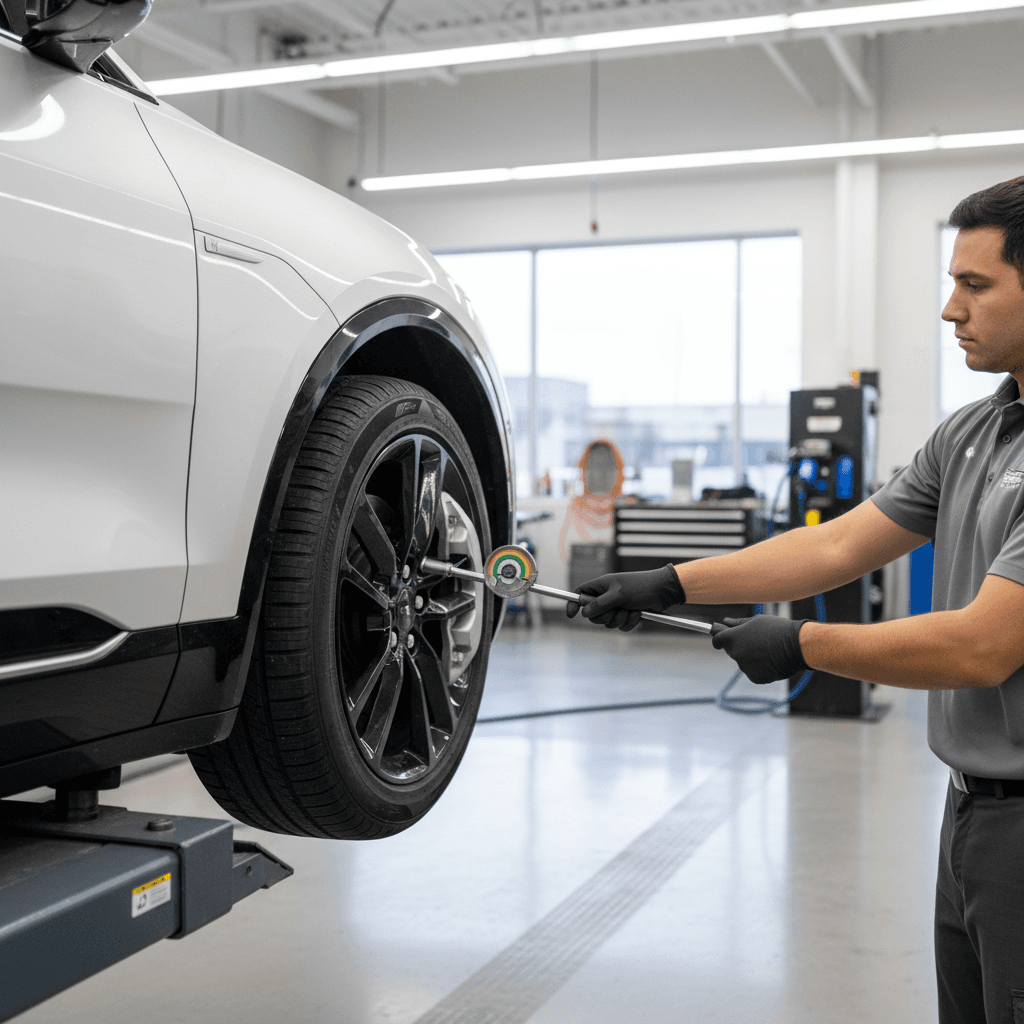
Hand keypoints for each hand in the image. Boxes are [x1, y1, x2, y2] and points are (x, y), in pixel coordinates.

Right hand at [566, 564, 685, 630]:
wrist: (663, 591)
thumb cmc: (640, 587)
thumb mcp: (618, 595)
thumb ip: (599, 604)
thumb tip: (585, 613)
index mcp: (602, 586)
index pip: (581, 593)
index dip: (574, 603)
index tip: (571, 615)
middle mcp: (607, 596)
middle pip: (593, 614)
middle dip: (605, 616)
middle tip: (616, 609)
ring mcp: (617, 606)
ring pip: (608, 622)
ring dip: (620, 619)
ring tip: (630, 609)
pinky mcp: (627, 614)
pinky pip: (621, 626)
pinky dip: (629, 622)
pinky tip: (638, 613)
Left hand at [710, 616, 810, 684]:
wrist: (796, 646)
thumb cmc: (776, 629)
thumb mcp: (756, 621)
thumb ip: (737, 623)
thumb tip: (725, 621)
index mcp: (733, 638)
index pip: (717, 639)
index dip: (719, 636)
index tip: (723, 633)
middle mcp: (735, 654)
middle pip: (731, 650)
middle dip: (738, 645)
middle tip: (755, 639)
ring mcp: (744, 668)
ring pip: (743, 661)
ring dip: (750, 656)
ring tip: (768, 649)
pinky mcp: (755, 678)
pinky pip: (753, 671)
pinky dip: (759, 667)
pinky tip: (771, 660)